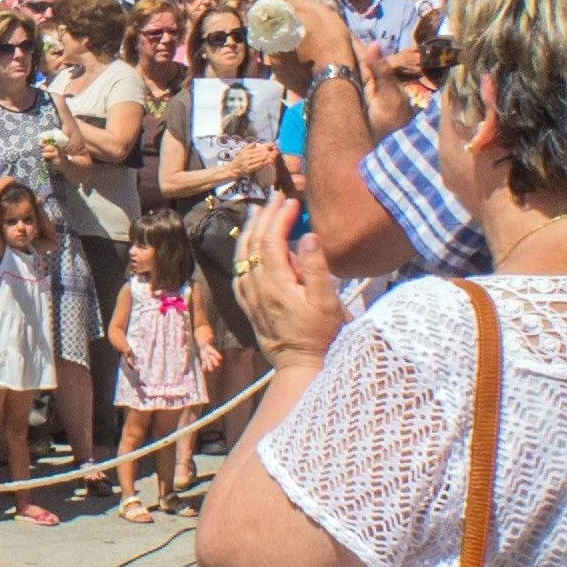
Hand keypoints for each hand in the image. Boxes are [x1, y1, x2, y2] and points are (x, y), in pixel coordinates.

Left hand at [233, 190, 346, 358]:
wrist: (303, 368)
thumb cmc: (322, 336)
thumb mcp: (327, 303)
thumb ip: (316, 268)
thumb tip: (306, 236)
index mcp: (277, 284)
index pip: (271, 241)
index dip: (279, 218)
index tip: (291, 202)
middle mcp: (258, 289)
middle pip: (254, 245)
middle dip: (263, 218)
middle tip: (275, 198)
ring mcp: (251, 299)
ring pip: (242, 258)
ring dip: (250, 232)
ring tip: (259, 213)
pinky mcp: (250, 308)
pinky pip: (239, 275)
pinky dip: (243, 255)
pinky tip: (248, 249)